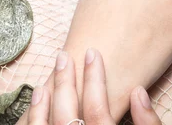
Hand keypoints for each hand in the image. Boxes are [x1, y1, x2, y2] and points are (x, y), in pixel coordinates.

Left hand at [28, 49, 160, 124]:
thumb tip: (138, 92)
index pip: (98, 110)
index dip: (95, 79)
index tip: (93, 54)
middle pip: (67, 117)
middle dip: (64, 82)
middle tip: (63, 57)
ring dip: (42, 105)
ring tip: (46, 82)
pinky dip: (33, 124)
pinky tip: (36, 109)